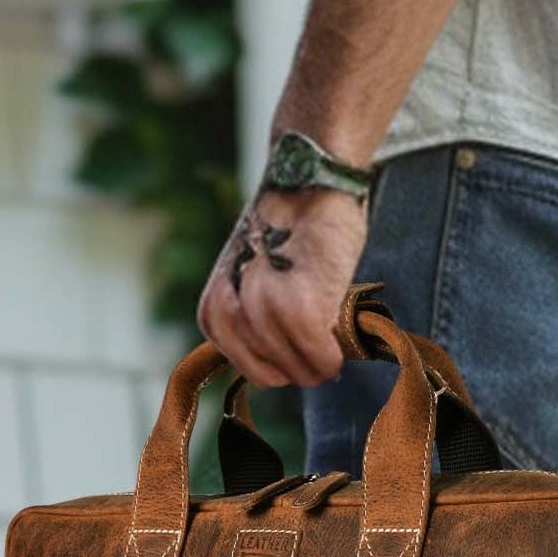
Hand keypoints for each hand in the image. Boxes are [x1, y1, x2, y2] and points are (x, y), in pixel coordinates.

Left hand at [197, 188, 369, 386]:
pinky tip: (343, 337)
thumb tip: (283, 365)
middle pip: (274, 377)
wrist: (311, 179)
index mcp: (214, 311)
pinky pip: (321, 359)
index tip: (302, 340)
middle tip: (324, 337)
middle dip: (302, 365)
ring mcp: (263, 309)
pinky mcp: (298, 307)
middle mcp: (231, 312)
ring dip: (322, 361)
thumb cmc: (292, 230)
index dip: (284, 363)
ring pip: (299, 373)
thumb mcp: (254, 280)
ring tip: (334, 329)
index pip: (253, 371)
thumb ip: (253, 320)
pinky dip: (336, 356)